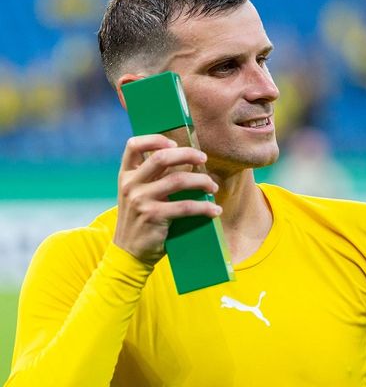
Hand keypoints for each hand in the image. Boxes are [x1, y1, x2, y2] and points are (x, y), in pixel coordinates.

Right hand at [113, 135, 220, 264]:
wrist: (129, 252)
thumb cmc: (140, 220)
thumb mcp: (138, 195)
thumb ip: (153, 178)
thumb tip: (186, 160)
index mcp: (126, 175)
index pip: (133, 145)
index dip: (155, 139)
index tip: (174, 143)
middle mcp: (130, 185)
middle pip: (161, 157)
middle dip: (188, 154)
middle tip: (204, 158)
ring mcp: (141, 200)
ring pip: (178, 180)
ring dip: (202, 181)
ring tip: (213, 187)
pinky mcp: (154, 216)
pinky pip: (186, 206)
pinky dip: (205, 207)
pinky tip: (214, 210)